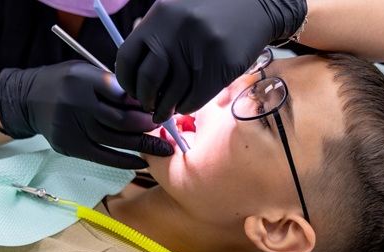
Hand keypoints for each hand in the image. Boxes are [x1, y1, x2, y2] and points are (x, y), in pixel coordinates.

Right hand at [0, 61, 173, 168]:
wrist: (29, 100)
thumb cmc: (66, 83)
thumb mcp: (87, 72)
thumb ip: (112, 84)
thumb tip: (146, 101)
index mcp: (83, 79)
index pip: (120, 93)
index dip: (142, 102)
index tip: (158, 105)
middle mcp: (76, 103)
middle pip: (120, 119)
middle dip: (146, 125)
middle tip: (164, 127)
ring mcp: (71, 127)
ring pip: (114, 140)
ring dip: (142, 145)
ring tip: (162, 148)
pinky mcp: (70, 146)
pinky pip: (102, 157)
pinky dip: (124, 161)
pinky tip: (141, 163)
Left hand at [116, 0, 306, 122]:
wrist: (256, 5)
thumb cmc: (210, 13)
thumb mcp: (175, 14)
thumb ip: (154, 38)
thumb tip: (134, 76)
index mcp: (159, 17)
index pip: (127, 58)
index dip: (127, 81)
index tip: (133, 91)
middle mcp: (176, 32)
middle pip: (148, 81)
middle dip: (146, 100)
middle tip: (150, 106)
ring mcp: (199, 50)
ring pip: (172, 95)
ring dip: (166, 109)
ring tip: (167, 110)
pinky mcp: (220, 66)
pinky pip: (194, 99)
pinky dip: (186, 107)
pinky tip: (185, 104)